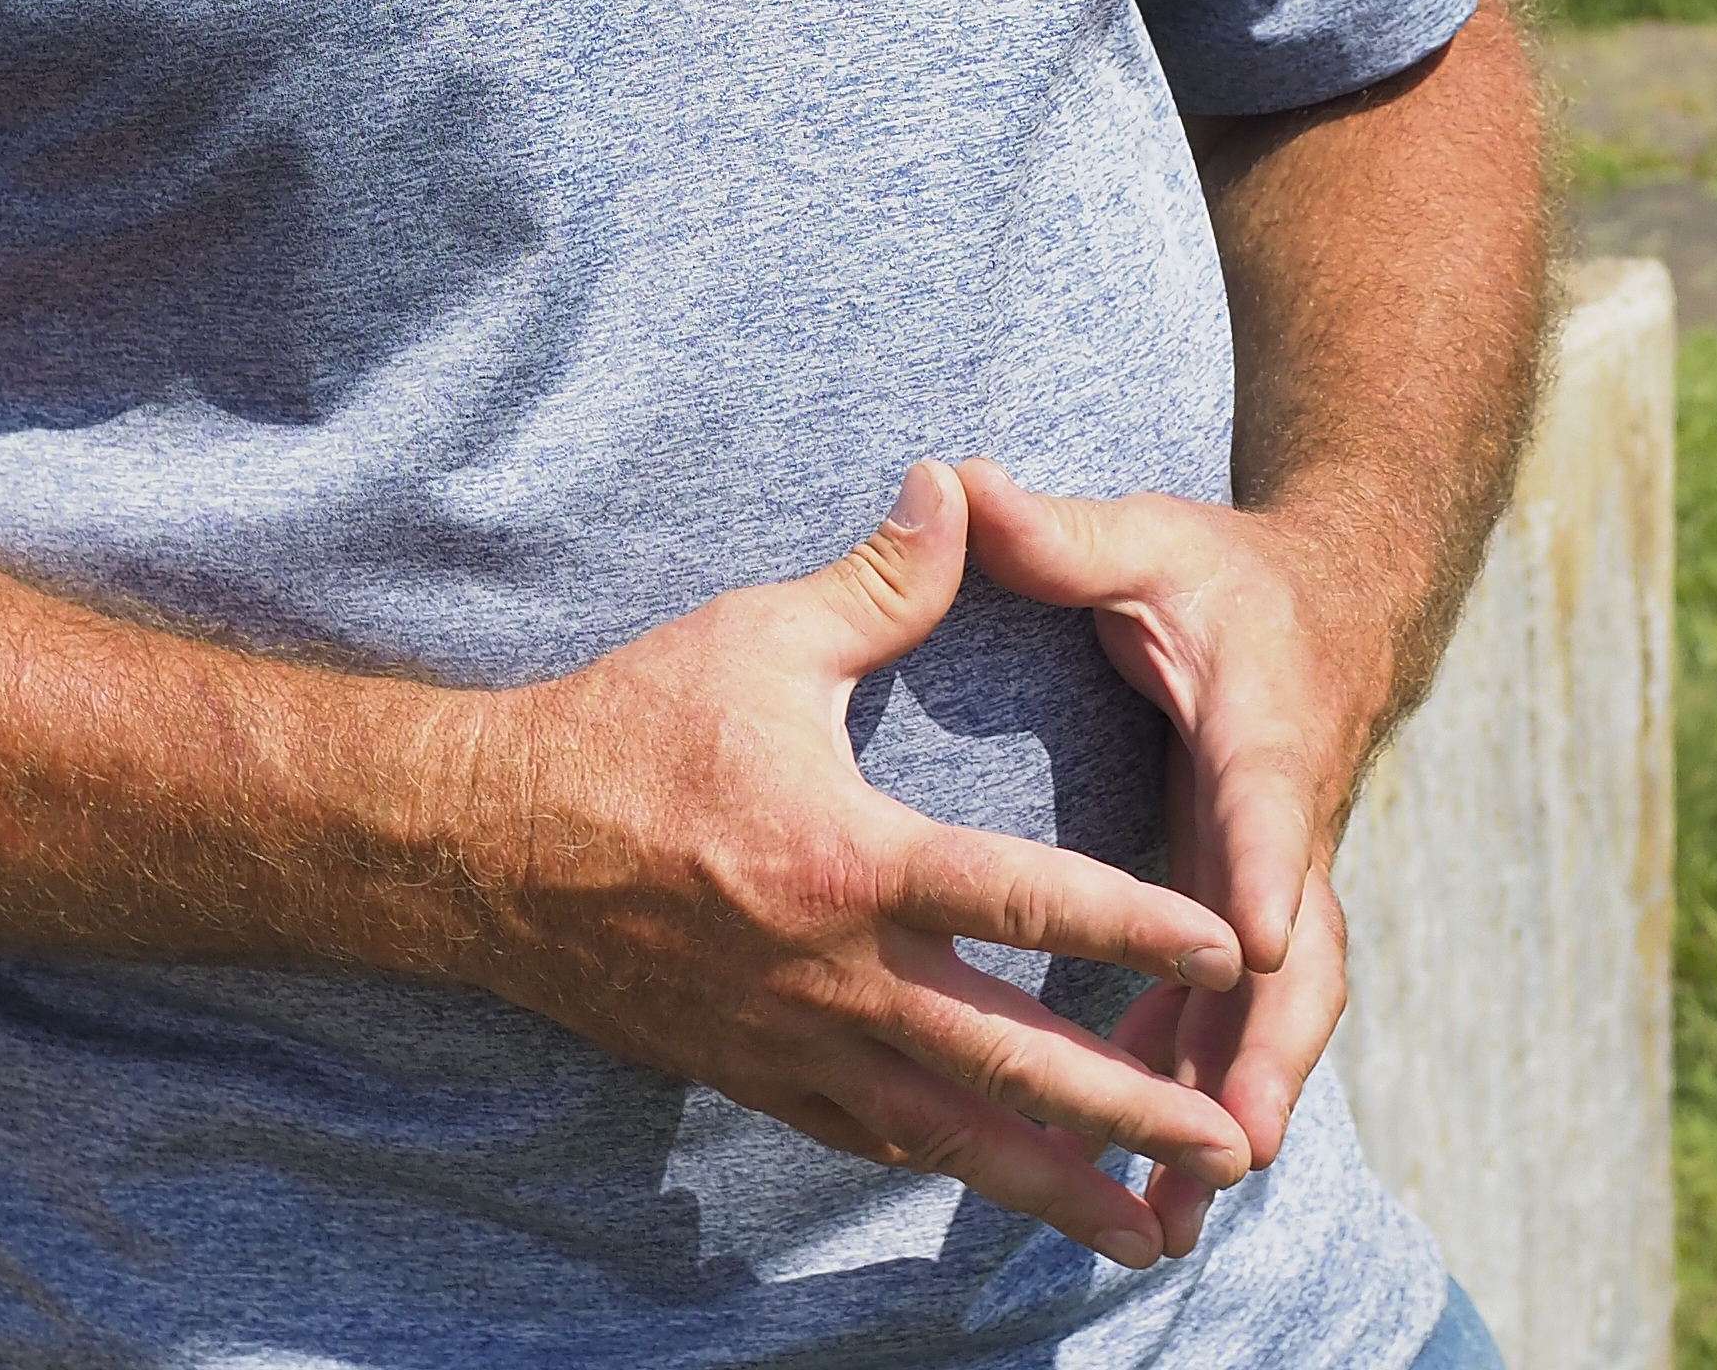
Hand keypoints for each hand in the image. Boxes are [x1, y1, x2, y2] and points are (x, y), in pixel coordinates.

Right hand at [439, 460, 1253, 1266]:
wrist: (483, 849)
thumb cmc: (626, 730)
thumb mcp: (757, 637)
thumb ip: (882, 580)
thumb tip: (961, 483)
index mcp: (847, 862)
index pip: (1020, 900)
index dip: (1131, 924)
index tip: (1228, 949)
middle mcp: (831, 976)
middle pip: (1009, 1058)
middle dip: (1127, 1110)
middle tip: (1233, 1157)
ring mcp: (791, 1043)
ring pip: (949, 1132)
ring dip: (1054, 1185)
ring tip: (1150, 1234)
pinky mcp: (754, 1075)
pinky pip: (872, 1138)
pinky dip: (952, 1166)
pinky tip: (1015, 1192)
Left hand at [952, 470, 1393, 1247]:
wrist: (1336, 601)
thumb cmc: (1224, 575)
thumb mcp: (1144, 539)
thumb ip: (1053, 532)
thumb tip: (958, 479)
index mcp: (1258, 727)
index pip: (1265, 804)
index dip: (1266, 870)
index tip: (1263, 938)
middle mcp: (1282, 822)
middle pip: (1301, 953)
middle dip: (1267, 1050)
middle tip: (1230, 1143)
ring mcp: (1276, 879)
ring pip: (1279, 1010)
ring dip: (1235, 1101)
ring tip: (1177, 1212)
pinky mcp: (1253, 913)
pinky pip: (1238, 1017)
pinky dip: (1202, 1086)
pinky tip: (1148, 1172)